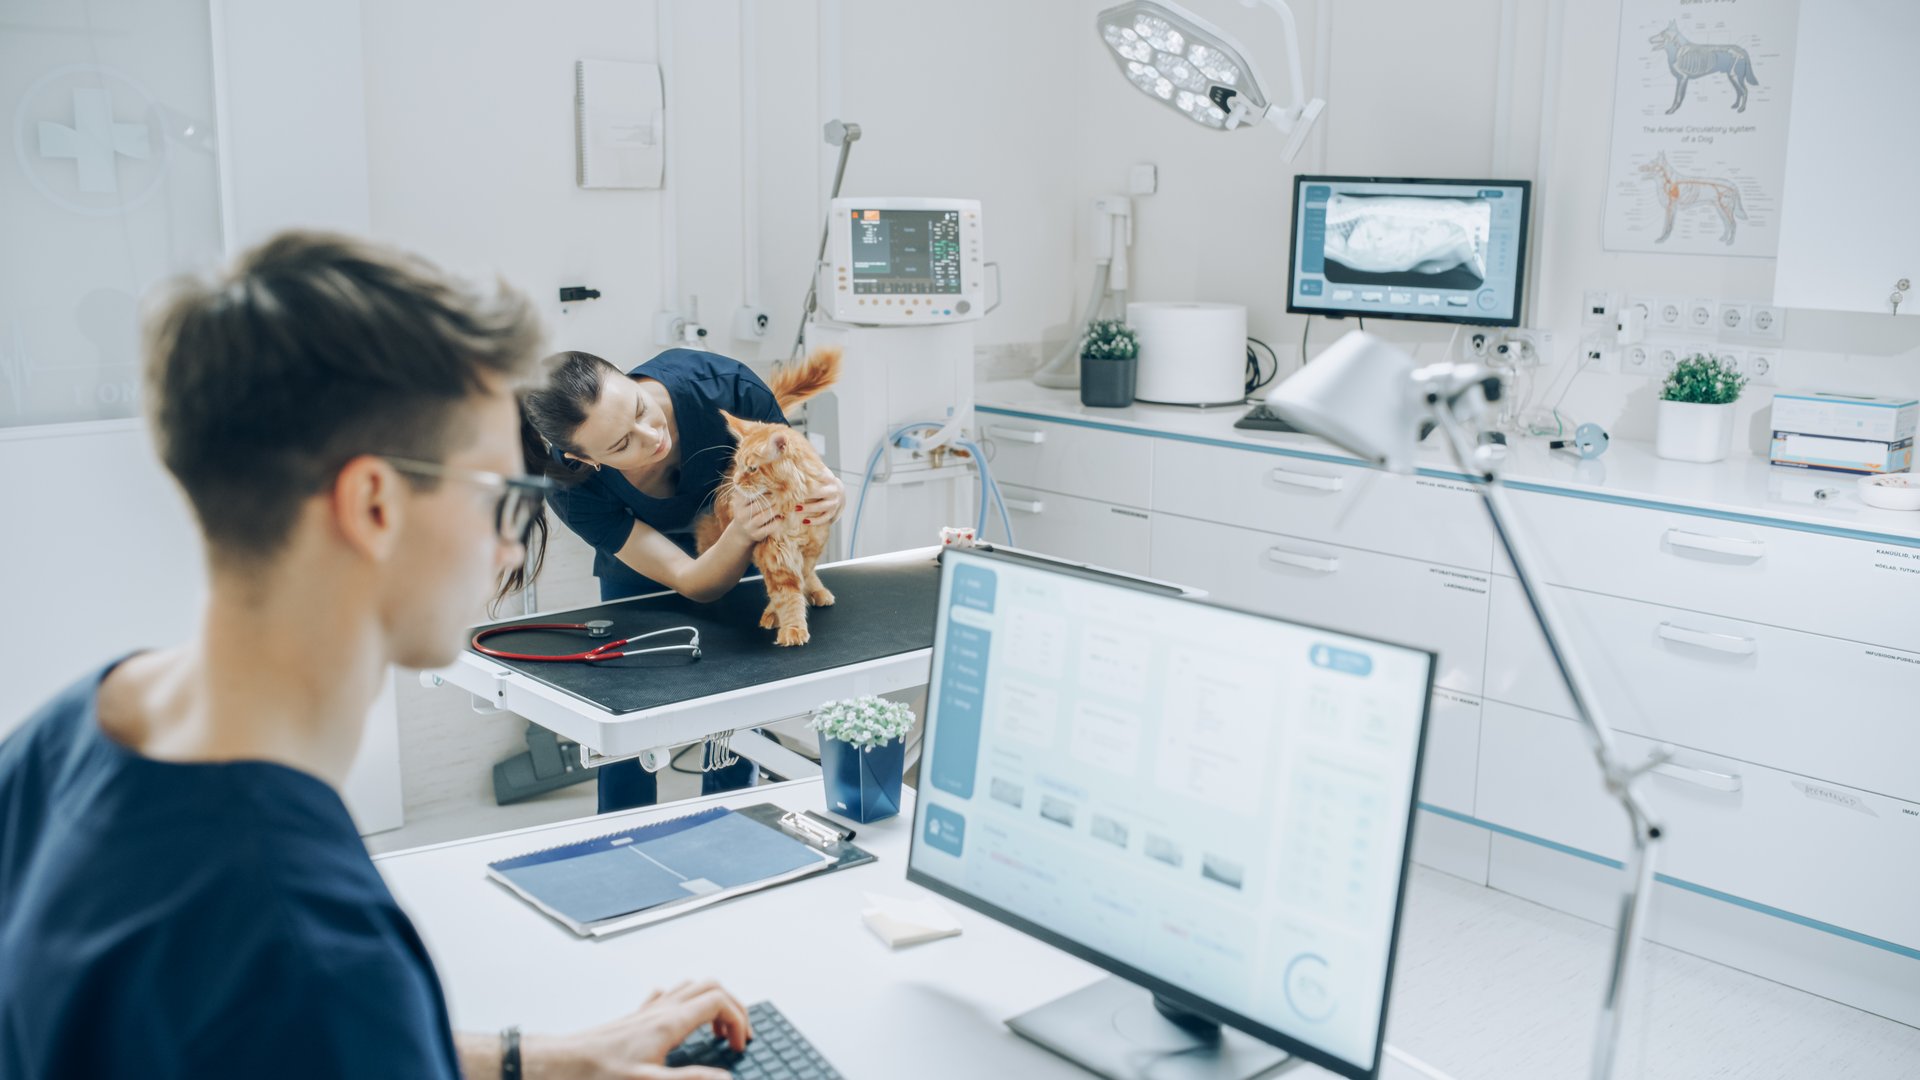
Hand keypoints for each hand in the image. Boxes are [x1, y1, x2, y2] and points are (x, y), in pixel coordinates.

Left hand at [522, 980, 753, 1079]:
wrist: (563, 1064)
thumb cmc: (598, 1073)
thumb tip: (725, 1078)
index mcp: (669, 1022)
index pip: (719, 1002)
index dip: (739, 1020)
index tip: (740, 1045)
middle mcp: (661, 1010)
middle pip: (711, 987)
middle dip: (733, 1007)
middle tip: (737, 1035)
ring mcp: (648, 1011)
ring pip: (691, 987)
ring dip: (712, 1003)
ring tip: (716, 1030)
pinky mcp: (636, 1019)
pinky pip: (667, 997)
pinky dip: (685, 1004)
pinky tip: (681, 1024)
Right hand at [727, 488, 781, 543]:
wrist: (741, 532)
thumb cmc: (746, 510)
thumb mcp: (743, 499)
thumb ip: (748, 486)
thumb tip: (752, 467)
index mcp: (738, 503)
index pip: (750, 493)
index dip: (763, 488)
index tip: (774, 484)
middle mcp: (741, 515)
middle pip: (760, 504)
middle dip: (773, 498)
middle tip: (784, 494)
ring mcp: (748, 526)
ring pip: (765, 515)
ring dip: (776, 509)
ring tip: (784, 504)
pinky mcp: (757, 535)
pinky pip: (770, 527)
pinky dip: (778, 521)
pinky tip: (782, 516)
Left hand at [796, 474, 843, 525]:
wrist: (839, 492)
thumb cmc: (825, 482)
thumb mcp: (822, 473)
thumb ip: (813, 469)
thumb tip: (799, 461)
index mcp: (830, 480)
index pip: (821, 477)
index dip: (811, 478)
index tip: (798, 479)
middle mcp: (834, 491)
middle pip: (820, 492)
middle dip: (807, 494)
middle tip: (794, 496)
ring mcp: (834, 502)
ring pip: (822, 507)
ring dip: (809, 508)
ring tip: (796, 509)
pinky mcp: (833, 512)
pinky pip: (824, 518)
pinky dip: (815, 521)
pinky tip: (805, 521)